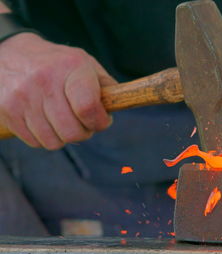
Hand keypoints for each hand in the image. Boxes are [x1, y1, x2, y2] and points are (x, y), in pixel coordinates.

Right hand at [0, 33, 116, 149]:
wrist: (12, 53)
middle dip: (84, 132)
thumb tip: (121, 104)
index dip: (100, 122)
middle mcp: (44, 81)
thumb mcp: (85, 64)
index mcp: (71, 67)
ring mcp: (23, 97)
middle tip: (84, 123)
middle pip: (72, 132)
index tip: (102, 121)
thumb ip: (107, 85)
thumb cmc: (59, 63)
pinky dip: (46, 137)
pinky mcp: (8, 111)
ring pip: (54, 142)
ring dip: (64, 137)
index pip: (88, 108)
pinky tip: (47, 121)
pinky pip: (35, 142)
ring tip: (64, 120)